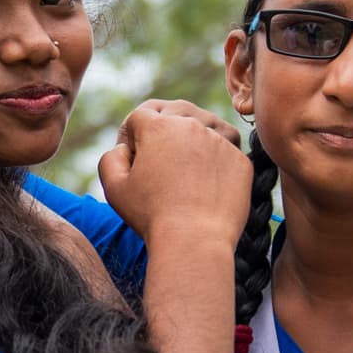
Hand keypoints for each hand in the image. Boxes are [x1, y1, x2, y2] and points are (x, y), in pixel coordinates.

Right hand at [98, 105, 250, 243]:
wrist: (194, 240)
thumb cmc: (151, 215)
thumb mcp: (114, 187)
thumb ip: (112, 157)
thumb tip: (125, 148)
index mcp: (158, 126)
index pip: (141, 115)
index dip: (132, 135)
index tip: (135, 159)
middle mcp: (191, 125)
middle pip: (175, 112)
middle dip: (163, 129)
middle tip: (159, 158)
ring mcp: (219, 141)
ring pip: (205, 125)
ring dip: (193, 137)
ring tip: (185, 163)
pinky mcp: (240, 160)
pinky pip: (228, 148)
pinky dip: (217, 157)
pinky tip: (207, 177)